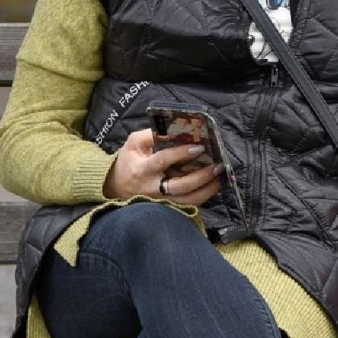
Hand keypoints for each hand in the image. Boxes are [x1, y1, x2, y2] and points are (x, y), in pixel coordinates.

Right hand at [103, 129, 224, 205]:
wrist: (115, 187)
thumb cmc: (129, 162)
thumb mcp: (133, 144)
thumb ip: (150, 135)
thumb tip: (174, 129)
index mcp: (142, 169)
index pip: (162, 161)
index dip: (181, 154)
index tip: (199, 147)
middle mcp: (152, 188)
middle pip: (180, 186)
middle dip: (202, 176)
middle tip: (218, 165)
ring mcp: (161, 201)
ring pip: (187, 201)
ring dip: (208, 190)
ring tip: (222, 177)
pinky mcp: (168, 208)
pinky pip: (189, 206)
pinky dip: (205, 196)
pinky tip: (216, 186)